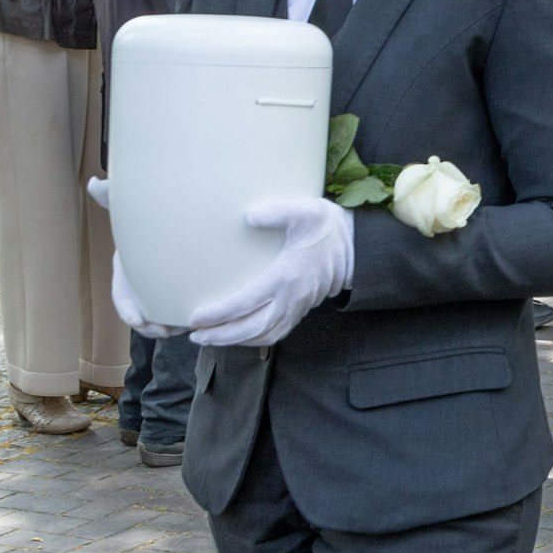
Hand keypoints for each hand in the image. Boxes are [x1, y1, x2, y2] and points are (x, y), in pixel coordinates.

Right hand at [85, 177, 187, 337]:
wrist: (181, 227)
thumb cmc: (152, 220)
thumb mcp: (134, 211)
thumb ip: (117, 198)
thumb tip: (95, 183)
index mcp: (128, 271)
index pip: (122, 294)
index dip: (127, 309)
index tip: (137, 321)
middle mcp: (143, 286)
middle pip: (143, 313)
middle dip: (151, 326)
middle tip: (164, 331)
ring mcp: (162, 293)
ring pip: (164, 317)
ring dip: (171, 327)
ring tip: (183, 330)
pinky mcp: (181, 296)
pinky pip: (182, 315)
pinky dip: (189, 322)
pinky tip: (202, 324)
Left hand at [185, 199, 353, 346]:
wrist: (357, 246)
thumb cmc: (327, 227)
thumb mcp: (306, 212)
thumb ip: (277, 212)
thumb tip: (249, 216)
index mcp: (287, 276)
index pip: (246, 302)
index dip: (219, 314)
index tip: (195, 318)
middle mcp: (292, 298)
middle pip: (251, 328)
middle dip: (221, 335)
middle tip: (196, 336)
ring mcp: (298, 307)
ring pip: (264, 336)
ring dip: (236, 341)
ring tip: (210, 339)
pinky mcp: (301, 309)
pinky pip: (276, 334)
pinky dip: (255, 340)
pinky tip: (239, 336)